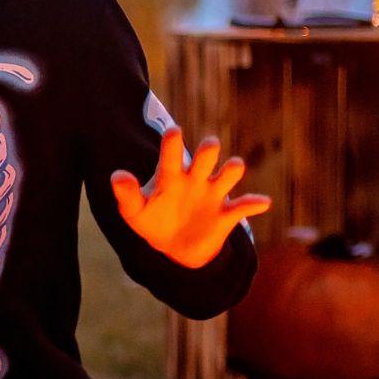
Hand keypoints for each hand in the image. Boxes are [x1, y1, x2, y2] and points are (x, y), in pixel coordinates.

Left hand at [111, 126, 271, 268]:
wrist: (175, 247)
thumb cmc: (152, 221)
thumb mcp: (135, 212)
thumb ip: (126, 195)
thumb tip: (116, 176)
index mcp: (171, 175)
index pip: (171, 155)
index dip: (172, 144)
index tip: (173, 131)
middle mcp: (195, 178)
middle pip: (205, 157)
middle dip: (208, 151)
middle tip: (208, 147)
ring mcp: (213, 194)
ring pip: (228, 175)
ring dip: (232, 170)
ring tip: (233, 168)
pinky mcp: (227, 214)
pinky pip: (244, 206)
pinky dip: (254, 203)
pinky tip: (262, 203)